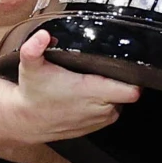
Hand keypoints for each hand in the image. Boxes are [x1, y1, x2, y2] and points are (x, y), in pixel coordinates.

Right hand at [15, 28, 140, 141]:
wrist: (27, 120)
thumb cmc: (33, 93)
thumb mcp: (30, 67)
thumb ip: (34, 49)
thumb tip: (42, 35)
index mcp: (91, 92)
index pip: (130, 91)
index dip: (134, 79)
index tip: (129, 66)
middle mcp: (99, 108)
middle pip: (128, 93)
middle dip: (123, 81)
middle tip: (108, 68)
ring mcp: (99, 120)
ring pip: (121, 101)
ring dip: (114, 92)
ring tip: (99, 80)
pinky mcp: (96, 127)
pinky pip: (112, 112)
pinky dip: (107, 104)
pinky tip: (94, 94)